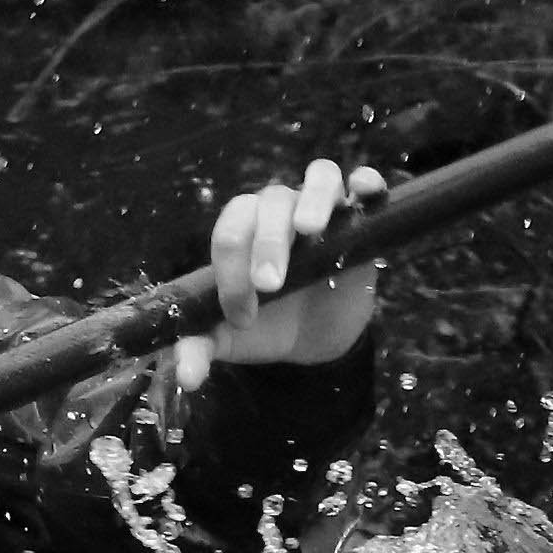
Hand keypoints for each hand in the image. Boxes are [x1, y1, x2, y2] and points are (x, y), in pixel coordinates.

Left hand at [173, 158, 385, 388]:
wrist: (314, 337)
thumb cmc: (267, 324)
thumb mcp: (231, 340)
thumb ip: (202, 347)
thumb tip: (186, 376)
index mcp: (241, 229)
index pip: (230, 232)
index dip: (231, 271)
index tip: (241, 316)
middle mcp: (278, 209)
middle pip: (271, 203)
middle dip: (268, 243)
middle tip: (271, 285)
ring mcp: (323, 209)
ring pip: (319, 177)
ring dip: (313, 200)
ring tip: (310, 230)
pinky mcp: (362, 220)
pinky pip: (366, 183)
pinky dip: (365, 181)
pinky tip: (363, 193)